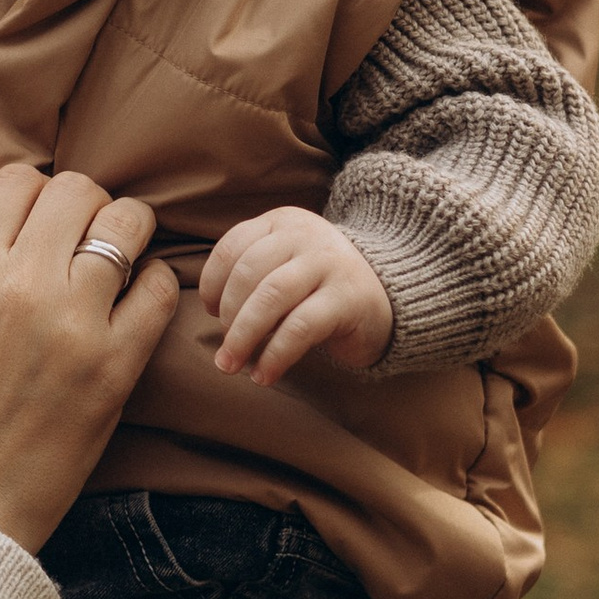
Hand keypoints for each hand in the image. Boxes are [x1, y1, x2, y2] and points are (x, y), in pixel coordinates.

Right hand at [0, 165, 179, 549]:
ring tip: (119, 254)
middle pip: (78, 191)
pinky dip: (154, 282)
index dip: (31, 194)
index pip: (18, 181)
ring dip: (125, 232)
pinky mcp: (116, 367)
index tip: (36, 219)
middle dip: (82, 206)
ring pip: (126, 225)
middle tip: (80, 236)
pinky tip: (137, 298)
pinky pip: (160, 290)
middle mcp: (22, 284)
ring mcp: (75, 323)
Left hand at [200, 205, 391, 382]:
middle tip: (224, 350)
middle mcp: (306, 235)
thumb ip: (252, 275)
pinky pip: (300, 327)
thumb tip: (211, 310)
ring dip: (243, 336)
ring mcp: (329, 263)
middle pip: (248, 274)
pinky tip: (264, 375)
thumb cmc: (320, 288)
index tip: (211, 311)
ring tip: (231, 365)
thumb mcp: (285, 266)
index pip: (233, 246)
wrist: (388, 298)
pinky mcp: (348, 298)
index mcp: (283, 222)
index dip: (212, 282)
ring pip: (270, 297)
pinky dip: (275, 355)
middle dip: (227, 316)